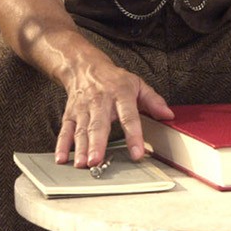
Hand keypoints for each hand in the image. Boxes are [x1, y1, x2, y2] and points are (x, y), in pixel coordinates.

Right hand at [55, 58, 172, 167]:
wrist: (84, 67)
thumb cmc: (113, 79)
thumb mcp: (137, 84)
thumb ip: (153, 100)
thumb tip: (168, 115)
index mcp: (120, 94)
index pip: (129, 117)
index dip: (134, 135)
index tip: (137, 153)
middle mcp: (100, 102)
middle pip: (99, 125)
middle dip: (97, 144)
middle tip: (97, 161)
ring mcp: (83, 109)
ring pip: (81, 130)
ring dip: (80, 148)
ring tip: (83, 164)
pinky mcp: (70, 114)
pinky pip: (65, 130)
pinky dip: (62, 145)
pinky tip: (61, 159)